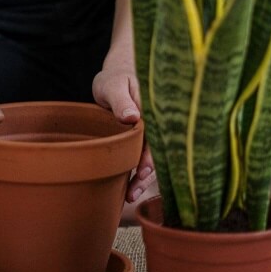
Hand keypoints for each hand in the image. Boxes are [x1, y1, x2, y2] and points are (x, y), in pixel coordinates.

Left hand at [92, 56, 154, 202]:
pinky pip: (144, 157)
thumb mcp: (113, 85)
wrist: (116, 76)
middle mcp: (156, 124)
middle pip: (157, 152)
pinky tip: (130, 188)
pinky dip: (138, 172)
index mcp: (153, 111)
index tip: (142, 172)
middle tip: (134, 191)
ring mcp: (151, 133)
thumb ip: (121, 100)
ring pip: (152, 158)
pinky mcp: (143, 140)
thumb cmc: (115, 78)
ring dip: (143, 177)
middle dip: (147, 173)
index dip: (151, 156)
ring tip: (131, 195)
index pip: (156, 137)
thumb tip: (132, 117)